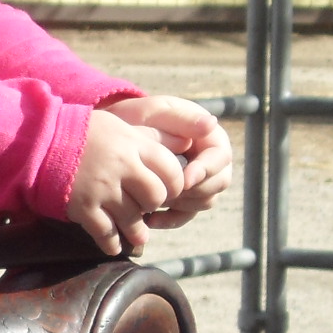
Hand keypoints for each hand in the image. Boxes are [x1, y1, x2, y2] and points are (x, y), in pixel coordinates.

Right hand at [68, 108, 187, 256]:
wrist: (40, 141)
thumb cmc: (83, 132)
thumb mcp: (120, 125)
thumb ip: (151, 137)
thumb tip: (187, 142)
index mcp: (133, 144)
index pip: (171, 169)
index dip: (175, 184)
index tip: (168, 189)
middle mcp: (121, 167)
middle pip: (155, 197)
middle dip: (154, 205)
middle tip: (147, 207)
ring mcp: (102, 190)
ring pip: (134, 220)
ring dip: (137, 231)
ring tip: (137, 235)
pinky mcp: (84, 208)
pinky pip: (106, 234)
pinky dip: (112, 244)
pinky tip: (114, 246)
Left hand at [101, 94, 232, 228]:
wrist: (111, 137)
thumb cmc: (134, 118)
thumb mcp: (154, 112)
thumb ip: (181, 118)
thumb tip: (212, 123)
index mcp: (208, 135)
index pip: (220, 157)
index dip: (206, 171)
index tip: (184, 180)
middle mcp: (209, 159)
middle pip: (219, 182)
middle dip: (194, 191)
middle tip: (165, 193)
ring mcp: (198, 180)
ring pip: (205, 201)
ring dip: (181, 204)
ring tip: (154, 199)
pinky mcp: (183, 198)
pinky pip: (186, 216)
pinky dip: (169, 220)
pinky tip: (149, 219)